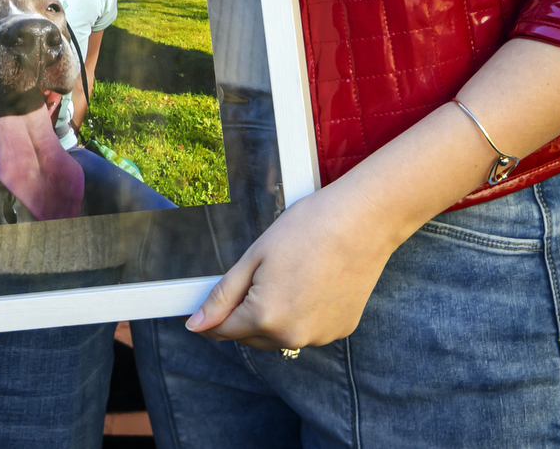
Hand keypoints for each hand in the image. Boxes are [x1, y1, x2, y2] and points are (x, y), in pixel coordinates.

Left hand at [185, 180, 397, 350]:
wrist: (362, 222)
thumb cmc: (308, 229)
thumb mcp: (254, 257)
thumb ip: (223, 295)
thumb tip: (197, 324)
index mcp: (266, 317)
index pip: (225, 331)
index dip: (211, 318)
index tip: (204, 312)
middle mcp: (293, 336)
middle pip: (251, 337)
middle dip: (243, 315)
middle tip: (254, 277)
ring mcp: (320, 336)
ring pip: (280, 335)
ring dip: (273, 317)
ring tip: (288, 274)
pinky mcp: (340, 330)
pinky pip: (307, 329)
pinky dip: (301, 314)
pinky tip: (310, 283)